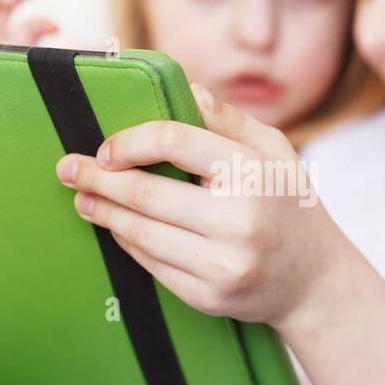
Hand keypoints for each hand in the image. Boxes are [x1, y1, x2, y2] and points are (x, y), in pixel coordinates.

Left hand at [54, 83, 353, 333]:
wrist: (315, 282)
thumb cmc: (290, 205)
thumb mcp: (275, 152)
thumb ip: (228, 119)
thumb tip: (182, 86)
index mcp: (252, 174)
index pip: (174, 142)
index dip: (130, 142)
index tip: (106, 147)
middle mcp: (238, 221)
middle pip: (146, 194)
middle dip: (98, 179)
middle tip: (68, 169)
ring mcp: (222, 265)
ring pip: (141, 234)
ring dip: (104, 214)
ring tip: (83, 199)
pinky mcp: (208, 297)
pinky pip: (152, 266)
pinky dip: (128, 244)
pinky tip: (117, 229)